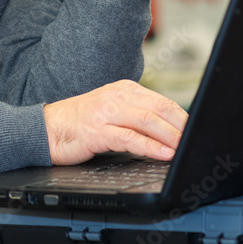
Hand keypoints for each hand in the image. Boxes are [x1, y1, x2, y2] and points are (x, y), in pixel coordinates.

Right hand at [43, 80, 187, 165]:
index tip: (197, 130)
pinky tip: (162, 154)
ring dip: (170, 136)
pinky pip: (129, 138)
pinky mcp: (97, 131)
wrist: (45, 129)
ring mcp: (106, 112)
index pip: (161, 101)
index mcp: (124, 89)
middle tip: (197, 140)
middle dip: (182, 126)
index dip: (182, 116)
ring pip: (148, 120)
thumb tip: (167, 130)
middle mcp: (117, 96)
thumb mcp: (112, 112)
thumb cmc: (80, 123)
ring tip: (185, 148)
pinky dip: (150, 146)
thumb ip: (136, 116)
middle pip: (159, 108)